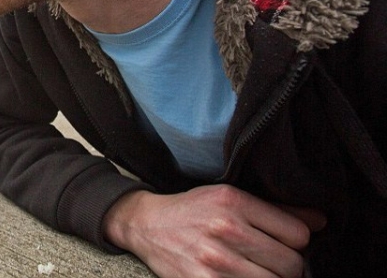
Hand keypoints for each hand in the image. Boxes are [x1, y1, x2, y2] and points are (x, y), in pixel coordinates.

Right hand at [104, 184, 325, 277]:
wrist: (145, 225)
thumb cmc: (192, 211)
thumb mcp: (228, 197)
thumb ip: (275, 210)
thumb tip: (321, 221)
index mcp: (233, 201)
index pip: (298, 234)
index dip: (295, 242)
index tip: (280, 242)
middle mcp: (225, 229)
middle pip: (291, 264)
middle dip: (286, 267)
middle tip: (269, 262)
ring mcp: (216, 261)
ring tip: (254, 271)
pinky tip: (239, 277)